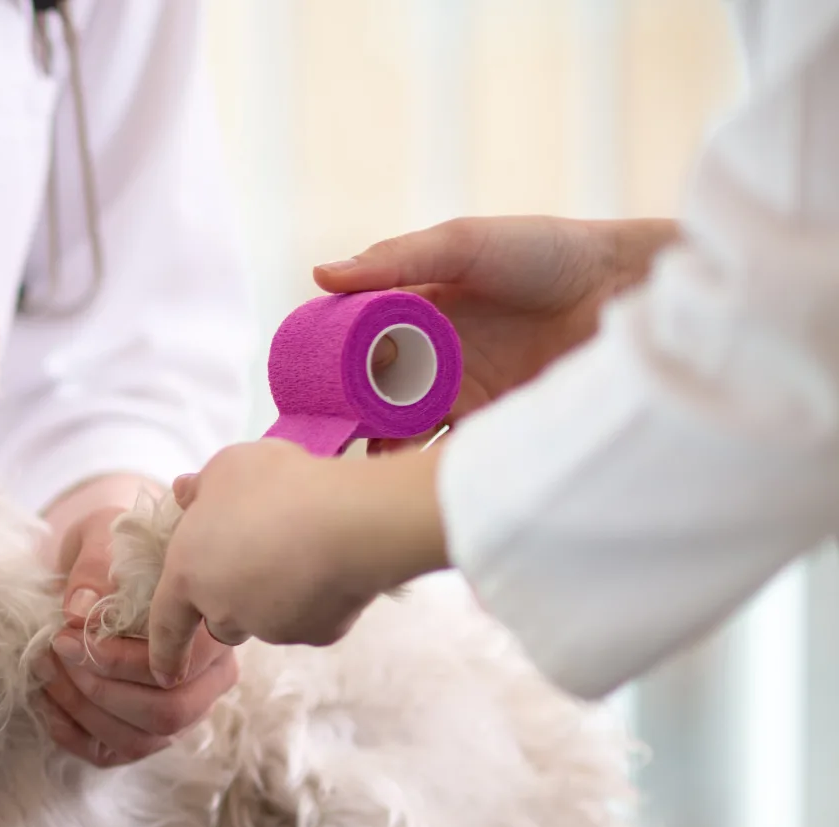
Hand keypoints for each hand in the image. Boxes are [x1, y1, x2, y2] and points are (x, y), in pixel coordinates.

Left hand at [40, 477, 240, 765]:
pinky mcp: (142, 734)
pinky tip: (42, 699)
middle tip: (56, 650)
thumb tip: (80, 610)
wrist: (101, 570)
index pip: (184, 664)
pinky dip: (70, 733)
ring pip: (139, 740)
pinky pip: (110, 753)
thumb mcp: (105, 538)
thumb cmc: (114, 552)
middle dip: (100, 687)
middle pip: (168, 714)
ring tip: (42, 667)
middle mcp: (207, 681)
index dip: (123, 658)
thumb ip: (97, 566)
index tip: (70, 632)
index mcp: (213, 632)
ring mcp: (179, 714)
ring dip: (80, 709)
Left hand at [143, 442, 449, 679]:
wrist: (349, 520)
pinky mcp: (317, 634)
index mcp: (189, 574)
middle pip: (219, 621)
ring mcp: (273, 628)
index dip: (163, 650)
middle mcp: (225, 611)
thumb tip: (186, 492)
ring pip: (266, 622)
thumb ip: (201, 487)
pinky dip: (317, 601)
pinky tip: (331, 566)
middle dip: (231, 603)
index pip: (166, 624)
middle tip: (256, 561)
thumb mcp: (226, 468)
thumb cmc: (276, 486)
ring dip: (273, 599)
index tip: (162, 676)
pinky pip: (311, 621)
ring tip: (300, 553)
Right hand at [317, 216, 677, 448]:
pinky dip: (427, 472)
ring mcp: (464, 400)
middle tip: (321, 449)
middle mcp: (433, 363)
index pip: (354, 354)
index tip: (302, 399)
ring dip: (380, 456)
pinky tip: (406, 483)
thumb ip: (395, 260)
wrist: (626, 287)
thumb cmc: (546, 252)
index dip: (326, 376)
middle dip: (345, 428)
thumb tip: (319, 275)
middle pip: (372, 404)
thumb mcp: (463, 243)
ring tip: (356, 474)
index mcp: (414, 319)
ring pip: (405, 437)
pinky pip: (451, 456)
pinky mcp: (497, 428)